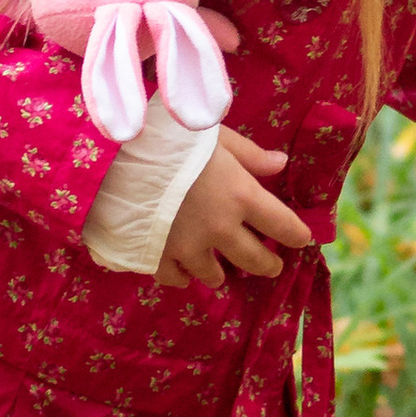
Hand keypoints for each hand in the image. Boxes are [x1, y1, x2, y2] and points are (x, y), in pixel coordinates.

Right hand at [155, 131, 313, 290]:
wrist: (113, 159)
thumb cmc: (169, 140)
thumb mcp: (214, 137)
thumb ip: (249, 155)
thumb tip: (280, 163)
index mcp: (241, 196)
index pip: (282, 225)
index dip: (296, 234)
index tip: (302, 240)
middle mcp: (220, 229)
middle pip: (255, 259)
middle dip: (267, 264)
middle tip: (272, 266)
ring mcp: (188, 248)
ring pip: (214, 275)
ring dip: (220, 274)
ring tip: (220, 274)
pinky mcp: (158, 258)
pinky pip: (176, 278)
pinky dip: (182, 276)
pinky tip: (183, 272)